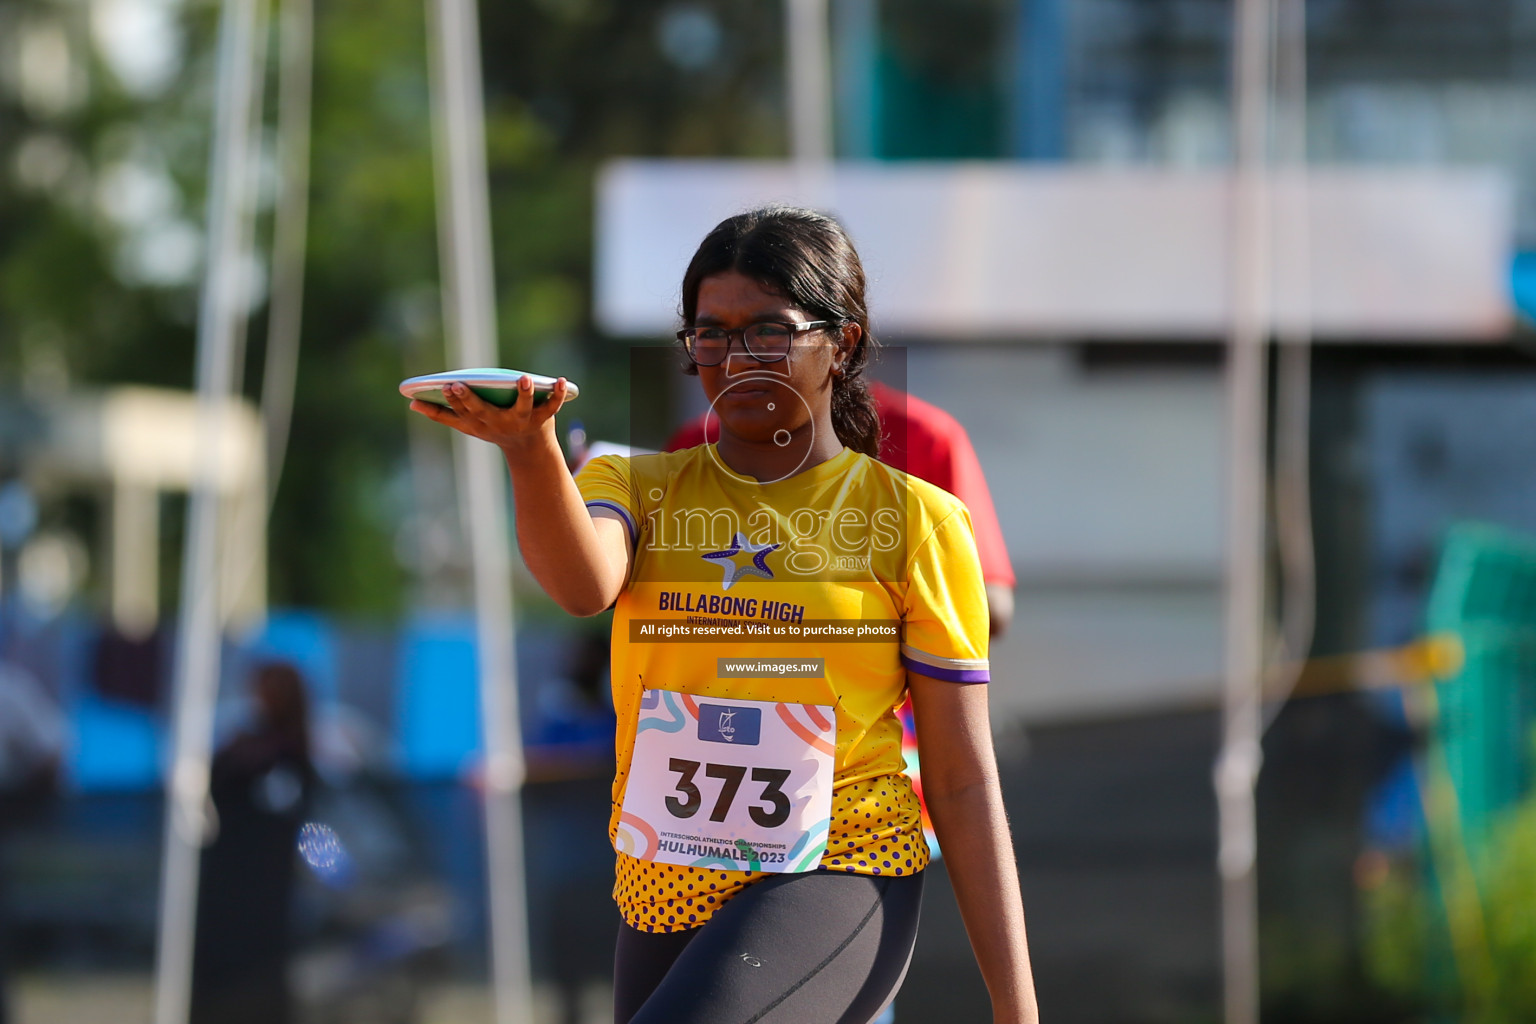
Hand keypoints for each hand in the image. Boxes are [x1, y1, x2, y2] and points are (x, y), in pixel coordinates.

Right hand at [409, 376, 571, 452]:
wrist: (529, 450)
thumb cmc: (492, 428)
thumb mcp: (466, 424)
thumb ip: (441, 414)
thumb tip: (411, 404)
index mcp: (478, 424)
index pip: (461, 413)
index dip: (452, 401)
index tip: (444, 386)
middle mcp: (498, 423)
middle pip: (483, 411)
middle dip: (470, 399)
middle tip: (458, 384)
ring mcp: (521, 421)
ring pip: (522, 407)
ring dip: (523, 393)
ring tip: (523, 379)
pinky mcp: (543, 418)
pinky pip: (552, 406)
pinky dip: (557, 393)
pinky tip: (559, 379)